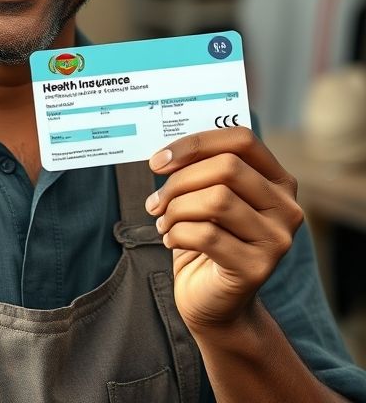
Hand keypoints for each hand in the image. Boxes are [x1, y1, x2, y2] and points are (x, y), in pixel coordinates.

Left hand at [146, 127, 303, 332]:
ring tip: (162, 221)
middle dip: (180, 180)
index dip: (196, 143)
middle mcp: (286, 207)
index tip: (159, 160)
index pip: (242, 139)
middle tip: (156, 200)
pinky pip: (207, 235)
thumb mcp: (207, 198)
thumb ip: (201, 170)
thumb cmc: (206, 239)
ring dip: (176, 208)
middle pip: (227, 167)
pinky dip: (177, 233)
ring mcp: (277, 240)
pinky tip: (170, 239)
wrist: (214, 303)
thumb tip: (166, 151)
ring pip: (217, 200)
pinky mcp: (257, 268)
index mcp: (277, 180)